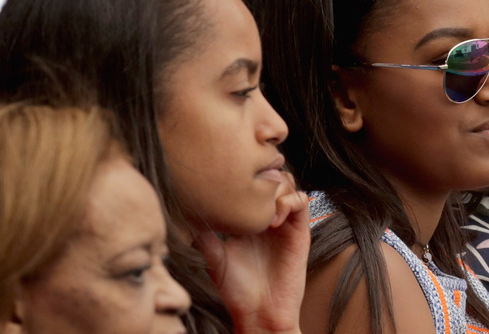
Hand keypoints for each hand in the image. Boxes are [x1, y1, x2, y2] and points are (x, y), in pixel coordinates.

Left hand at [195, 172, 309, 333]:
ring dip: (276, 187)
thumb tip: (185, 213)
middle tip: (248, 189)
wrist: (259, 313)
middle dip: (262, 176)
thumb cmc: (237, 290)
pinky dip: (289, 201)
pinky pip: (302, 201)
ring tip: (261, 207)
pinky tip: (273, 220)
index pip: (252, 183)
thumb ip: (204, 235)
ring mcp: (286, 223)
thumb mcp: (214, 257)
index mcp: (250, 219)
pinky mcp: (300, 232)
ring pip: (288, 184)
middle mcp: (269, 217)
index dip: (244, 176)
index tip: (228, 180)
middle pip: (272, 176)